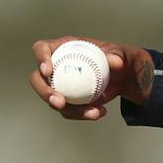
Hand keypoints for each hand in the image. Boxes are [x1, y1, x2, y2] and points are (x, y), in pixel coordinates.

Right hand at [29, 36, 152, 121]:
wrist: (125, 78)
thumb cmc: (120, 59)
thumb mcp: (123, 54)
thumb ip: (119, 55)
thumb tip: (114, 61)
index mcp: (64, 48)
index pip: (42, 48)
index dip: (40, 58)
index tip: (48, 72)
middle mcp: (57, 66)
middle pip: (38, 79)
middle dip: (44, 92)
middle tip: (59, 102)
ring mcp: (60, 84)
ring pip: (52, 99)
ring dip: (68, 109)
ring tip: (91, 113)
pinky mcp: (68, 99)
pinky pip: (68, 110)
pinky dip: (81, 114)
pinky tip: (98, 112)